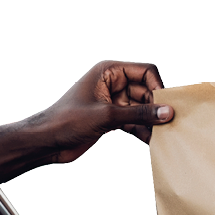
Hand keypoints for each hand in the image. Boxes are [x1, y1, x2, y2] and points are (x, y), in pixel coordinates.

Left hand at [30, 61, 172, 163]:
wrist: (45, 142)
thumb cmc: (66, 121)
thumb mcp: (107, 116)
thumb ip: (140, 113)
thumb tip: (167, 112)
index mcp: (108, 71)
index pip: (145, 71)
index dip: (159, 87)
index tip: (167, 106)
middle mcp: (113, 83)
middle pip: (147, 91)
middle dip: (157, 107)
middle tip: (169, 124)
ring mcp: (113, 102)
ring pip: (143, 108)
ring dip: (152, 121)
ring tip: (163, 136)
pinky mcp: (112, 119)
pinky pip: (136, 121)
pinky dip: (144, 131)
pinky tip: (152, 142)